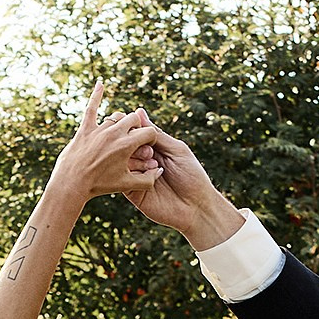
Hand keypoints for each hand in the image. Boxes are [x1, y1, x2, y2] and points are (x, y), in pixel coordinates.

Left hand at [47, 82, 160, 210]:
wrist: (72, 184)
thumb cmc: (100, 186)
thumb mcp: (126, 185)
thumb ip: (148, 180)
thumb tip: (159, 170)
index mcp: (126, 145)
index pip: (148, 132)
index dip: (150, 139)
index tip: (147, 146)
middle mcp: (114, 133)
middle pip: (134, 120)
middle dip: (138, 128)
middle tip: (135, 139)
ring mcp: (99, 129)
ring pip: (117, 116)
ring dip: (122, 121)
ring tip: (123, 131)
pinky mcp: (85, 129)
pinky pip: (91, 108)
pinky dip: (96, 95)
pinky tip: (100, 83)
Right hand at [119, 126, 245, 248]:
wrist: (196, 207)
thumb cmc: (191, 176)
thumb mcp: (176, 150)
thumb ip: (156, 134)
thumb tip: (138, 112)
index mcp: (152, 148)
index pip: (133, 133)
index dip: (132, 129)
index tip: (137, 130)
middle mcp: (141, 161)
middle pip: (124, 146)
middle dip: (134, 145)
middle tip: (151, 152)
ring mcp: (135, 176)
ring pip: (122, 162)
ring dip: (136, 159)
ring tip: (154, 164)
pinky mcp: (133, 192)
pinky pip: (123, 179)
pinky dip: (135, 173)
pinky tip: (152, 175)